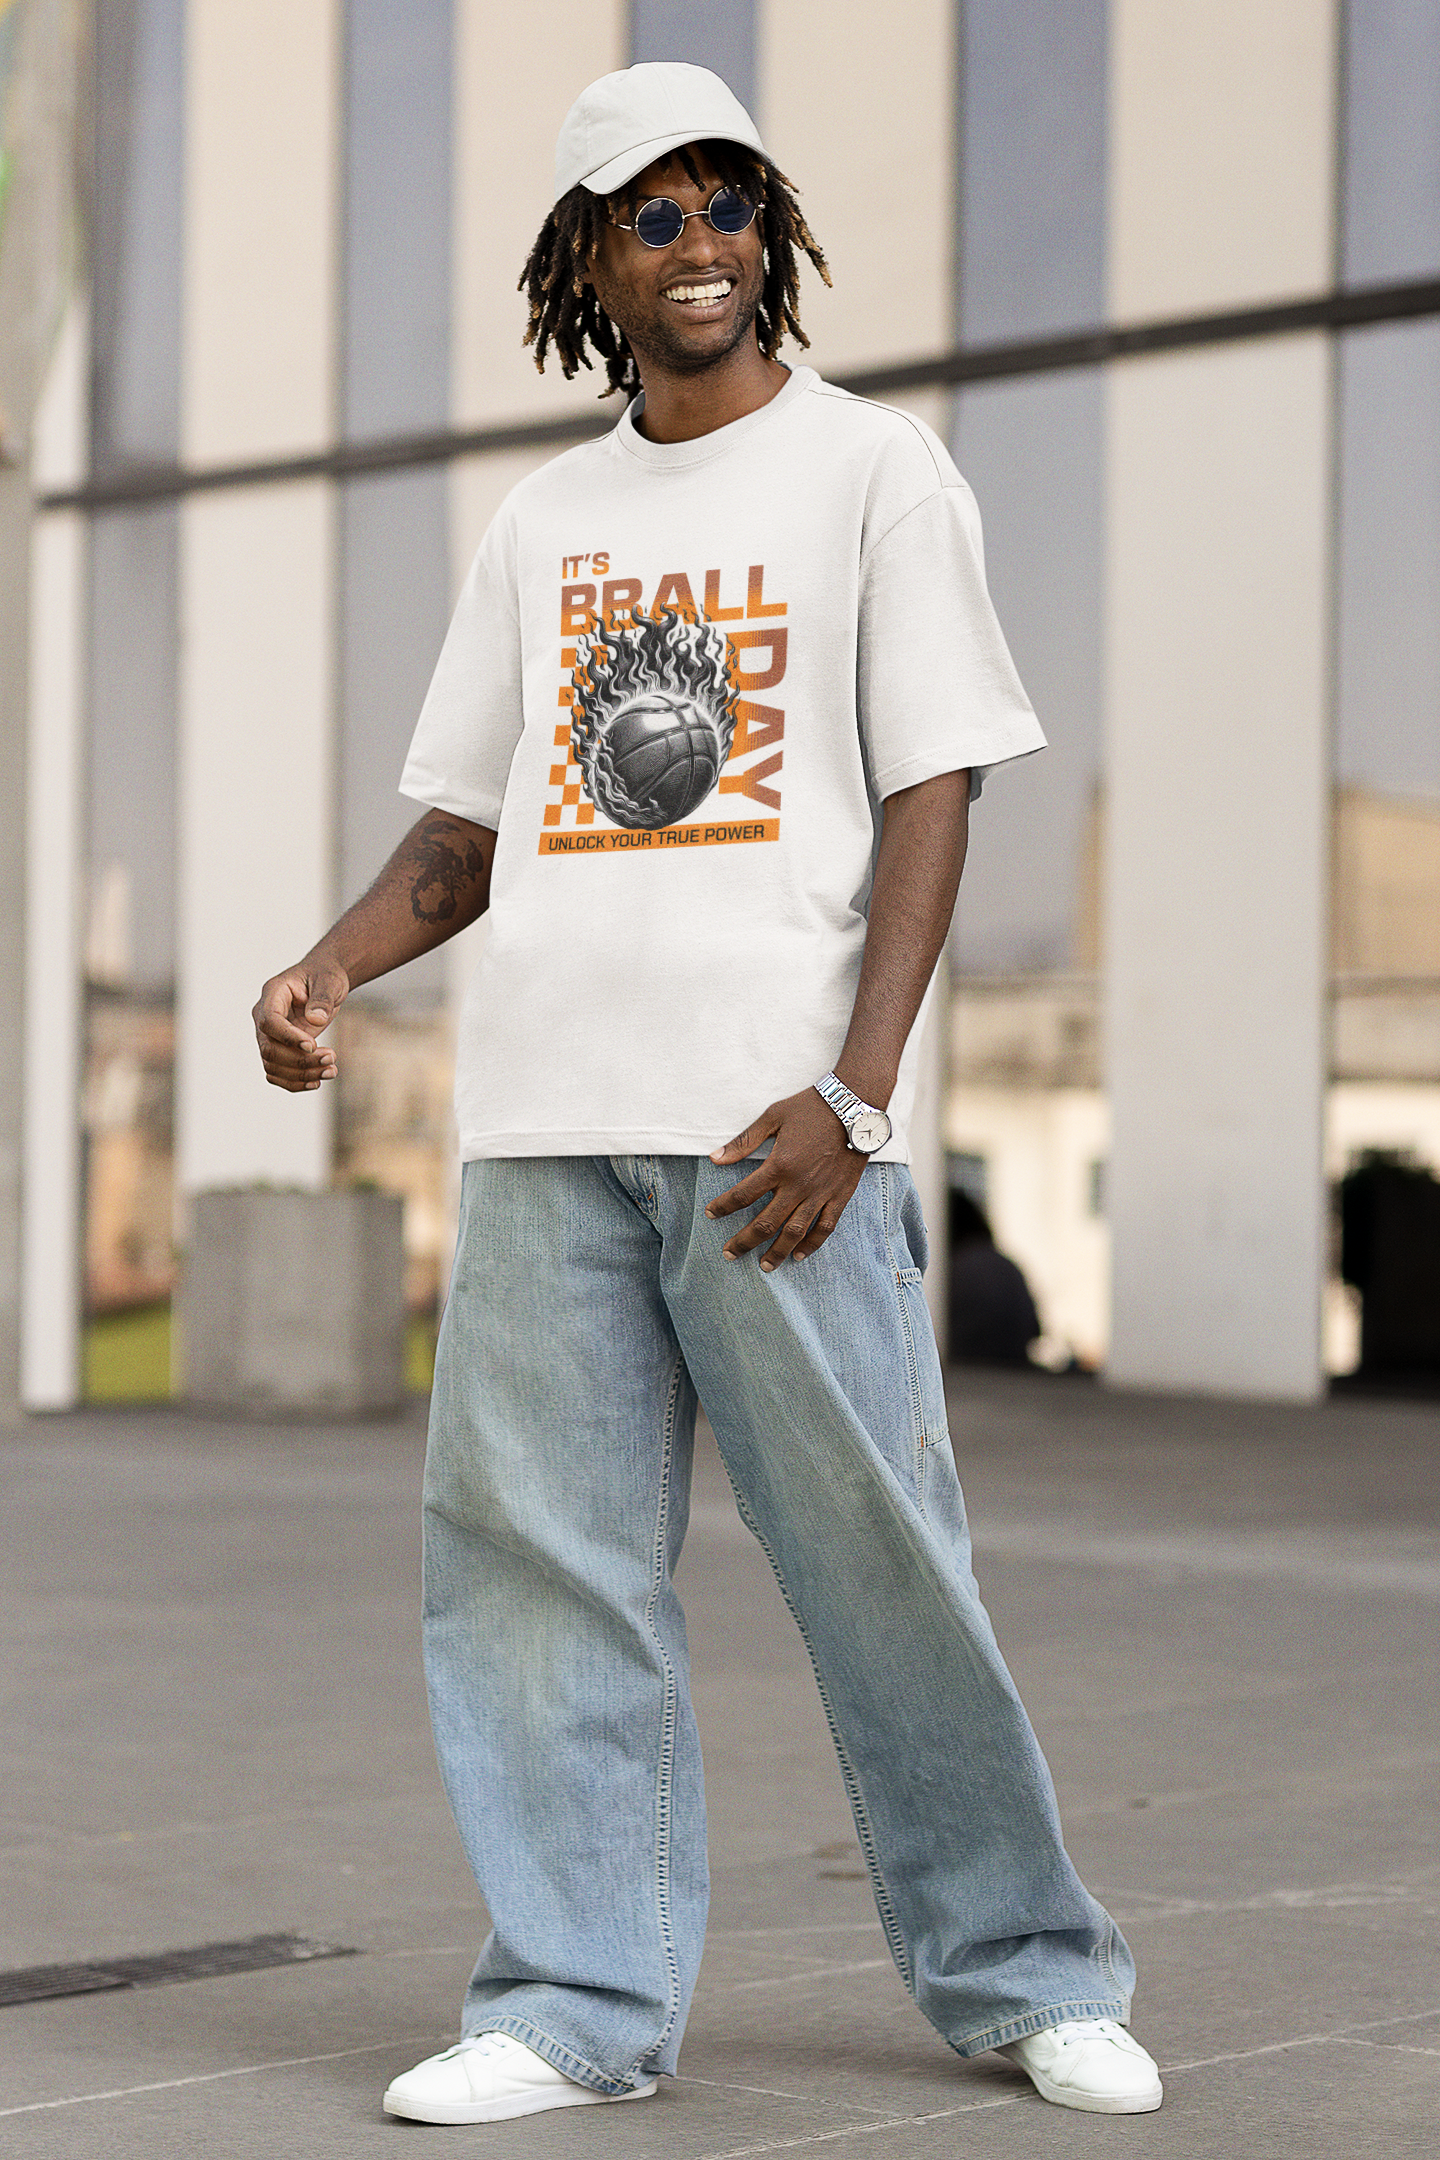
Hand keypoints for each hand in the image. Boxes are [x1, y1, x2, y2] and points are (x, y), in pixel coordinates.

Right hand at [252, 958, 348, 1092]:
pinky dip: (295, 1082)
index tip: (312, 1045)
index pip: (269, 1021)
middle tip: (331, 1058)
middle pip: (269, 1048)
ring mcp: (269, 1035)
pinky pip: (277, 1073)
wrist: (324, 983)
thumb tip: (315, 1019)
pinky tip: (317, 1081)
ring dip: (301, 1075)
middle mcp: (264, 1016)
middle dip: (300, 1060)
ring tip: (331, 1070)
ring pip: (272, 1065)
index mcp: (272, 994)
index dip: (288, 1037)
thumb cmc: (324, 976)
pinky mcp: (278, 1049)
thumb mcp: (329, 981)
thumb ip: (322, 999)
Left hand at [706, 1087, 867, 1269]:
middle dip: (745, 1241)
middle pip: (766, 1222)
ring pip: (795, 1231)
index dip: (724, 1206)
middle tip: (730, 1253)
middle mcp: (798, 1185)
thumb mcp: (773, 1117)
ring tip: (765, 1266)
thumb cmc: (811, 1108)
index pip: (744, 1194)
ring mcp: (821, 1193)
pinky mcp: (840, 1195)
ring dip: (777, 1251)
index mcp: (779, 1165)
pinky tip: (799, 1255)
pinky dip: (812, 1244)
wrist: (854, 1107)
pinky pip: (825, 1227)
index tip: (711, 1214)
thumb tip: (715, 1158)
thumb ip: (744, 1141)